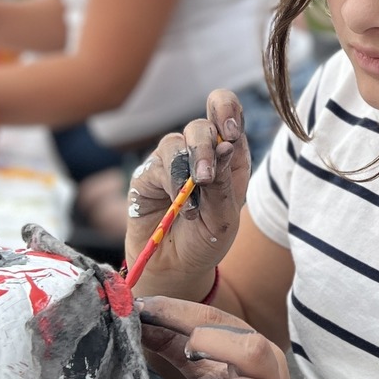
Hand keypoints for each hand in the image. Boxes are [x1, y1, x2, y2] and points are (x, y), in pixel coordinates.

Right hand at [124, 89, 250, 298]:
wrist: (175, 267)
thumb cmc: (206, 240)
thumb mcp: (225, 217)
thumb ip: (224, 182)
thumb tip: (226, 143)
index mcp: (229, 154)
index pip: (229, 111)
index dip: (227, 110)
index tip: (230, 133)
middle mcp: (201, 151)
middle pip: (201, 124)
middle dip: (204, 148)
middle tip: (206, 178)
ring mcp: (173, 161)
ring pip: (176, 140)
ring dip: (186, 168)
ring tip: (193, 204)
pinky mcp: (148, 174)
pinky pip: (158, 165)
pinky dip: (171, 184)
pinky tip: (180, 207)